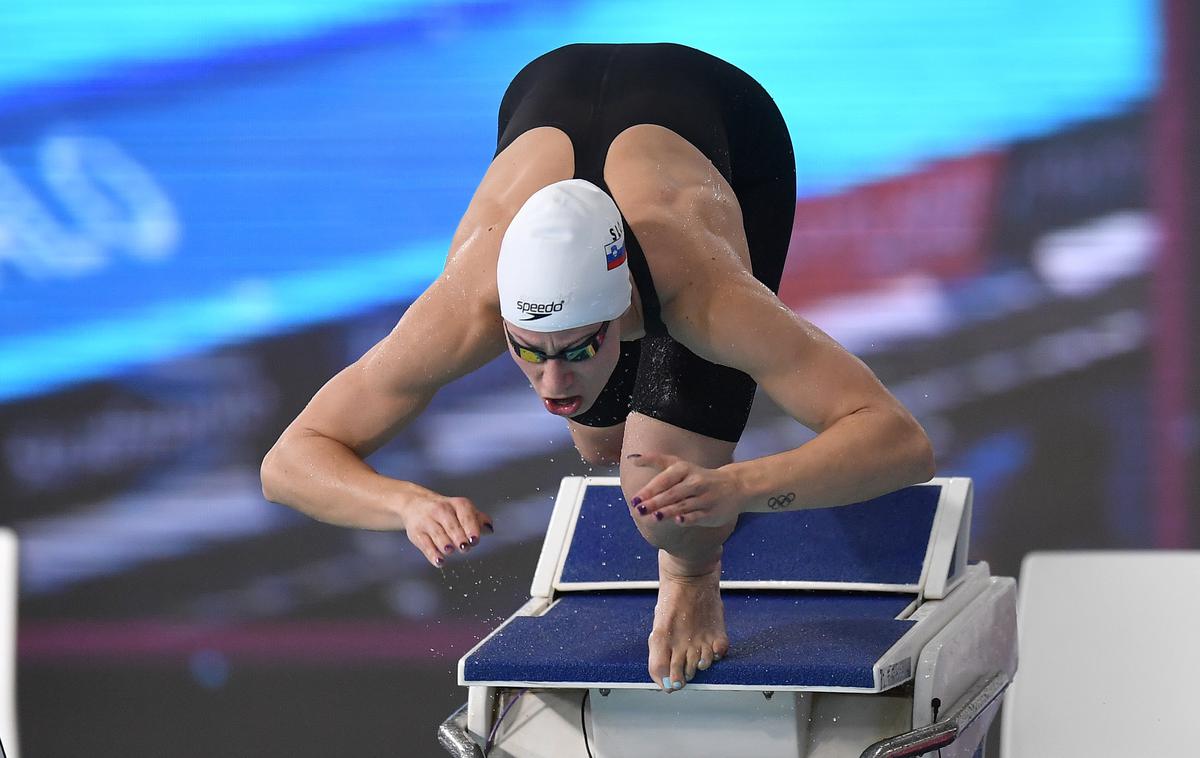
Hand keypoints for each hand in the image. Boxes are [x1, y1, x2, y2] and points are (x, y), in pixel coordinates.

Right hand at [401, 490, 492, 567]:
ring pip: (438, 534)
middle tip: (464, 547)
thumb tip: (489, 529)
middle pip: (451, 525)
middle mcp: (441, 510)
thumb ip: (477, 519)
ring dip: (445, 543)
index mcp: (457, 505)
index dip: (471, 527)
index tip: (474, 539)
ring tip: (450, 550)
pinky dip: (432, 554)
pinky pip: (425, 545)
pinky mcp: (417, 533)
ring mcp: (427, 521)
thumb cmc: (445, 511)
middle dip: (458, 537)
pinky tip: (439, 561)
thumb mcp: (462, 510)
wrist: (415, 504)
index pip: (466, 514)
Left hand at [626, 453, 745, 527]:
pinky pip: (698, 515)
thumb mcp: (678, 464)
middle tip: (640, 510)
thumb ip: (655, 461)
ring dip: (668, 511)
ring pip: (684, 505)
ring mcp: (704, 497)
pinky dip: (688, 518)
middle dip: (655, 502)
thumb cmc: (698, 476)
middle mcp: (695, 482)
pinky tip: (678, 521)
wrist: (734, 486)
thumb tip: (631, 459)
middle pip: (672, 493)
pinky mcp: (712, 512)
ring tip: (654, 517)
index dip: (649, 489)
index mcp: (684, 469)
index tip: (635, 499)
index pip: (665, 479)